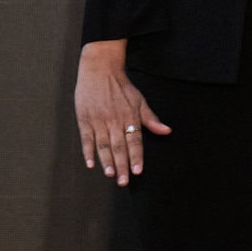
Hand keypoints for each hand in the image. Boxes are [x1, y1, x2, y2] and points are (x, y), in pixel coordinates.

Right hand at [75, 41, 169, 184]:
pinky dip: (88, 152)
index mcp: (130, 116)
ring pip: (103, 144)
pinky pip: (86, 138)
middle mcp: (115, 120)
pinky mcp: (85, 119)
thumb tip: (167, 131)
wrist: (100, 69)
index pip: (135, 140)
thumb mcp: (140, 101)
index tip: (137, 171)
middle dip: (122, 165)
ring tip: (109, 175)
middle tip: (123, 181)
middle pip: (119, 146)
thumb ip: (151, 119)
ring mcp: (99, 120)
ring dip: (106, 161)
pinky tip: (90, 164)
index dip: (136, 156)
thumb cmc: (122, 87)